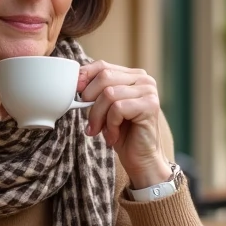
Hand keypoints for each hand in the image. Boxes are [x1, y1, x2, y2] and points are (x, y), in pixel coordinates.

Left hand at [77, 61, 169, 188]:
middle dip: (90, 100)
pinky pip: (118, 108)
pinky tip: (113, 135)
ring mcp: (149, 91)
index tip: (75, 93)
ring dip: (99, 116)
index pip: (103, 66)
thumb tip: (75, 82)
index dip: (85, 77)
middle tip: (90, 122)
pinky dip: (110, 124)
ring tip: (101, 131)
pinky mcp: (150, 105)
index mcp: (133, 76)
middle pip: (104, 77)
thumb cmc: (122, 134)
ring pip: (109, 94)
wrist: (141, 159)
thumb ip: (96, 92)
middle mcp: (144, 79)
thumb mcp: (105, 109)